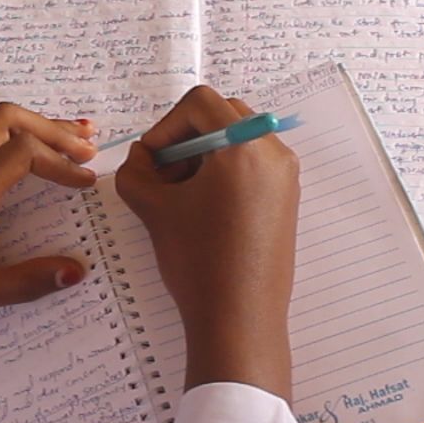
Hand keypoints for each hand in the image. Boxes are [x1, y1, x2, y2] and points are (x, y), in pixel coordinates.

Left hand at [0, 104, 97, 332]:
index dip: (61, 161)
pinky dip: (12, 144)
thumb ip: (23, 283)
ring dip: (32, 130)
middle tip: (89, 146)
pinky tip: (28, 165)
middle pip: (6, 118)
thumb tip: (77, 272)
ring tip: (72, 144)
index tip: (87, 184)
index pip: (23, 151)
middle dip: (52, 128)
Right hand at [114, 87, 298, 400]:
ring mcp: (286, 175)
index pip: (199, 103)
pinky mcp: (287, 198)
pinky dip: (224, 173)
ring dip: (203, 156)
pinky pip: (252, 164)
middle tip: (164, 175)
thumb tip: (141, 158)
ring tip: (181, 197)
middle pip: (222, 115)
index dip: (165, 126)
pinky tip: (204, 210)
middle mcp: (273, 152)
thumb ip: (136, 170)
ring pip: (237, 140)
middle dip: (186, 138)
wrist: (239, 319)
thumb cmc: (198, 261)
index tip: (150, 160)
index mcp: (243, 146)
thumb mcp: (154, 209)